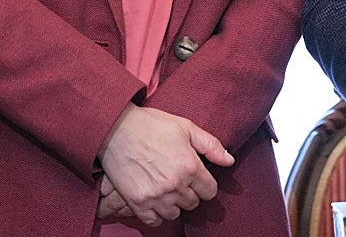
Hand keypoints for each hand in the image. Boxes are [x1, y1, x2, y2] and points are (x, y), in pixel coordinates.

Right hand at [96, 104, 234, 226]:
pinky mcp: (137, 202)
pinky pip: (154, 221)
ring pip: (175, 213)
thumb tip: (229, 161)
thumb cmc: (151, 125)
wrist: (116, 129)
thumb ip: (211, 145)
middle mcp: (175, 185)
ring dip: (174, 203)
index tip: (197, 178)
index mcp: (190, 166)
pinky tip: (155, 199)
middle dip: (190, 192)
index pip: (210, 191)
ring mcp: (156, 196)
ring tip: (167, 188)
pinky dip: (156, 214)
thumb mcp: (186, 127)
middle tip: (179, 179)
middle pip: (193, 203)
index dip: (205, 184)